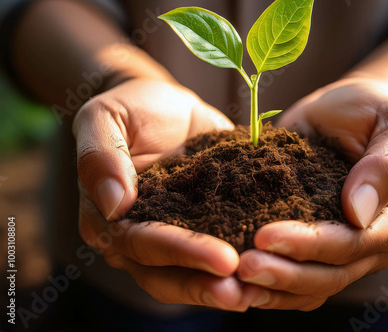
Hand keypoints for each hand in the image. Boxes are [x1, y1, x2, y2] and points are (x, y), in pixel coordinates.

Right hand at [73, 78, 252, 310]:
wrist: (165, 104)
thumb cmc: (131, 108)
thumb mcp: (105, 118)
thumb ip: (100, 156)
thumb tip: (117, 205)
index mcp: (110, 219)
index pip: (144, 244)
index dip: (183, 253)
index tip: (224, 259)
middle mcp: (141, 237)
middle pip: (169, 274)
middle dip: (207, 285)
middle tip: (246, 292)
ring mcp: (176, 234)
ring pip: (195, 274)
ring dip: (228, 287)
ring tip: (265, 291)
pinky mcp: (208, 223)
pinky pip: (225, 245)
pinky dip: (247, 260)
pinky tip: (277, 266)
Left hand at [237, 78, 387, 309]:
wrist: (348, 110)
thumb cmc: (373, 110)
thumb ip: (386, 164)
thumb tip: (360, 212)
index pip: (352, 244)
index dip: (309, 245)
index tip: (265, 236)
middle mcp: (369, 243)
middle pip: (328, 275)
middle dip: (284, 274)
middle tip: (242, 266)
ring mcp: (340, 248)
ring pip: (308, 286)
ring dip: (271, 289)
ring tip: (232, 281)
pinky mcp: (311, 242)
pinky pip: (292, 275)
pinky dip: (267, 284)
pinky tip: (235, 279)